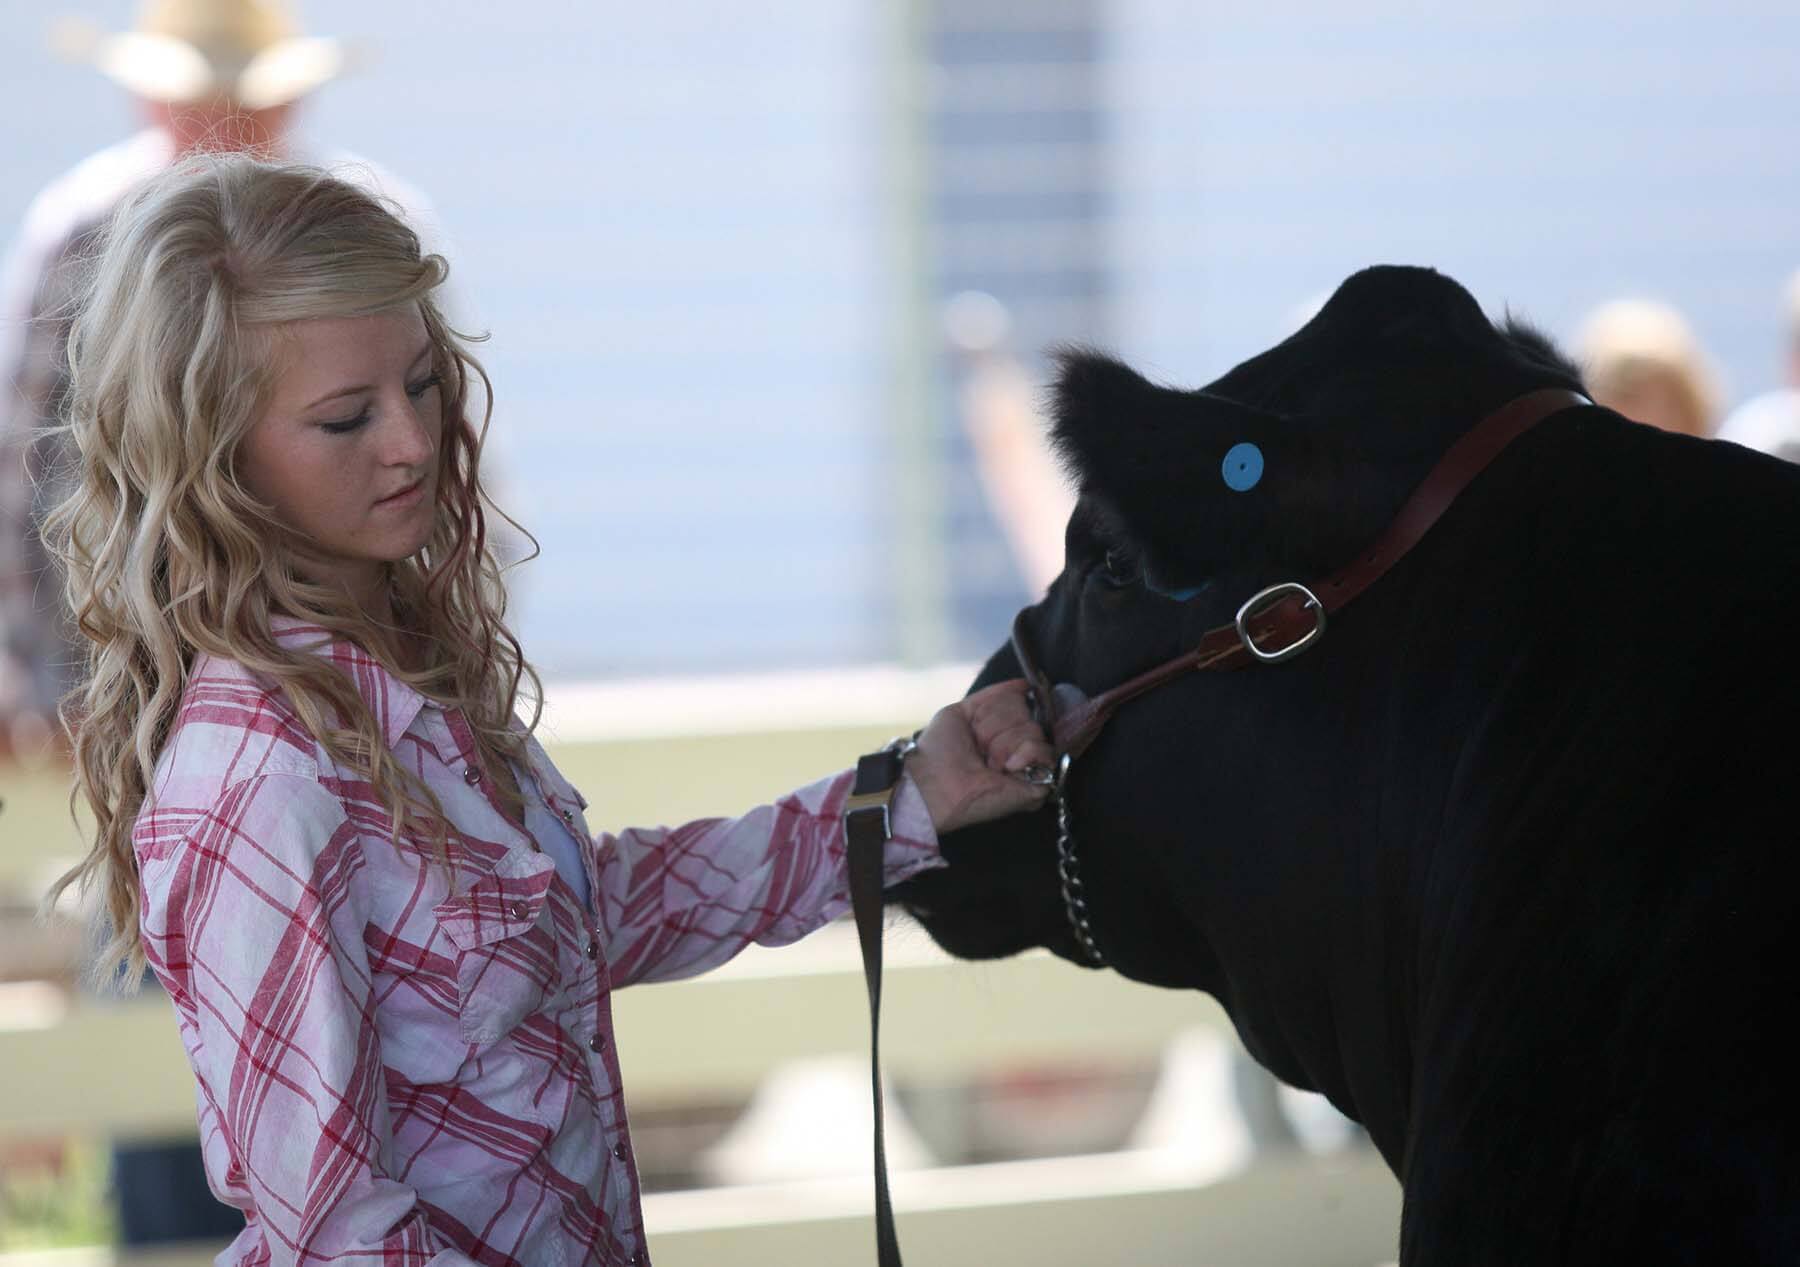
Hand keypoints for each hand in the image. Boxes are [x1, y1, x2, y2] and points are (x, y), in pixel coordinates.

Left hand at [906, 679, 1054, 835]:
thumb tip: (1024, 684)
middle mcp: (1018, 746)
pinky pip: (1046, 751)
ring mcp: (1030, 765)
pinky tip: (1006, 767)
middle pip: (1026, 711)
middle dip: (995, 726)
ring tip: (988, 763)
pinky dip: (1023, 753)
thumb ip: (991, 697)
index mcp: (1002, 730)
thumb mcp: (959, 712)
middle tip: (979, 748)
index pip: (1019, 699)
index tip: (975, 724)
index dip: (996, 708)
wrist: (933, 783)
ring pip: (1034, 729)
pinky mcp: (1039, 784)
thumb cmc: (939, 752)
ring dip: (1002, 744)